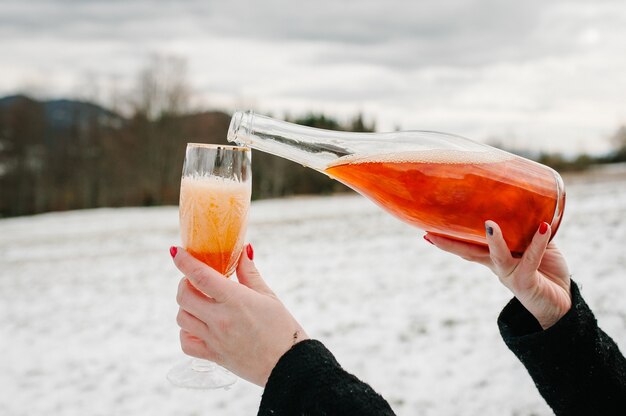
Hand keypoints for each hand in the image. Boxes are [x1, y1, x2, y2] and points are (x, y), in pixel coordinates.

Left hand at [170, 244, 308, 385]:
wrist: (289, 365)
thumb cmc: (282, 328)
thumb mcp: (268, 296)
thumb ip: (249, 273)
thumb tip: (243, 251)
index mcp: (236, 300)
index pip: (200, 276)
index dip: (184, 261)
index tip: (176, 252)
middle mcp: (221, 319)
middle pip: (184, 296)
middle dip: (185, 283)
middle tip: (195, 281)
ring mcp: (214, 339)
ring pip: (182, 318)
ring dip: (186, 306)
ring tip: (200, 303)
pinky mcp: (213, 356)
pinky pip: (186, 343)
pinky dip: (187, 332)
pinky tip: (199, 326)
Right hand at [425, 221, 570, 328]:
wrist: (563, 305)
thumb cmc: (548, 273)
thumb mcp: (537, 246)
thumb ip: (530, 228)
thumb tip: (529, 203)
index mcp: (495, 258)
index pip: (468, 246)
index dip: (449, 238)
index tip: (428, 230)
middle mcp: (498, 267)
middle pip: (469, 253)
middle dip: (449, 244)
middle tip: (429, 233)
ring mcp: (510, 275)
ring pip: (497, 257)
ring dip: (493, 240)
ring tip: (489, 224)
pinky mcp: (527, 282)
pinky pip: (531, 259)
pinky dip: (537, 242)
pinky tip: (542, 226)